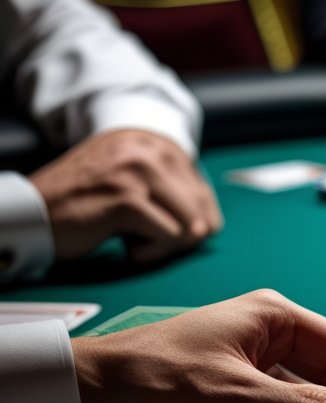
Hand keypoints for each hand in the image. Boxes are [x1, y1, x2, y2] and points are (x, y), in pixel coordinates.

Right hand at [29, 129, 222, 263]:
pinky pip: (170, 237)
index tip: (158, 230)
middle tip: (143, 239)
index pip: (204, 193)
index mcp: (152, 143)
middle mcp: (147, 149)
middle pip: (202, 211)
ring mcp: (137, 171)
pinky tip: (125, 248)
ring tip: (133, 241)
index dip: (190, 224)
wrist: (33, 213)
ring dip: (166, 245)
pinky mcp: (127, 198)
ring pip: (192, 225)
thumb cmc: (83, 205)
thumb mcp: (132, 187)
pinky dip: (150, 253)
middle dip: (180, 237)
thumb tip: (209, 227)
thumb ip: (171, 197)